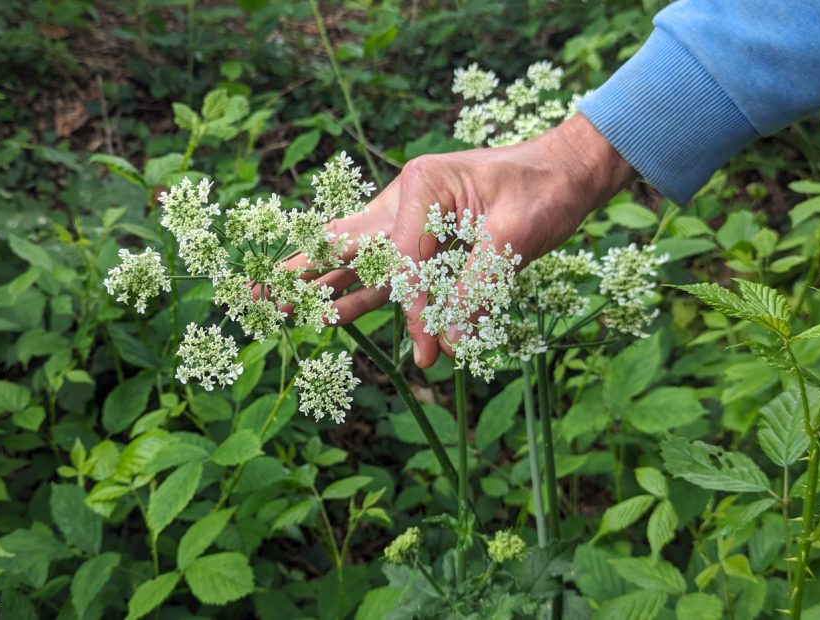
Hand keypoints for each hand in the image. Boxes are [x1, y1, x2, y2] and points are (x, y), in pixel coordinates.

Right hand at [288, 114, 634, 367]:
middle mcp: (403, 202)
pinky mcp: (421, 246)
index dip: (413, 308)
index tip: (429, 350)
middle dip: (300, 274)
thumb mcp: (515, 236)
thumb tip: (449, 345)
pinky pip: (383, 275)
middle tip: (254, 297)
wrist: (565, 175)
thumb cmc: (544, 191)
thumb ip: (476, 289)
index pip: (403, 258)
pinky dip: (356, 294)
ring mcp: (407, 224)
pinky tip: (328, 313)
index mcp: (421, 186)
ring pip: (354, 261)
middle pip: (343, 244)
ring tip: (273, 308)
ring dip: (317, 287)